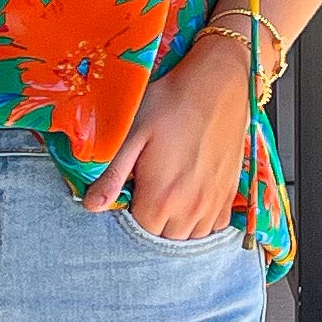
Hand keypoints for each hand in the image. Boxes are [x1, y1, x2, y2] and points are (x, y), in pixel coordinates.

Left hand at [82, 32, 252, 240]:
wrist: (218, 83)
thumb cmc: (171, 102)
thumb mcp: (133, 133)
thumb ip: (113, 174)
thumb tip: (91, 205)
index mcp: (162, 197)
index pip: (140, 230)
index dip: (131, 214)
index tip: (131, 192)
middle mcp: (191, 207)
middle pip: (165, 237)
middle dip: (153, 221)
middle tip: (148, 191)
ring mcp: (214, 202)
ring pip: (191, 235)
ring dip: (177, 224)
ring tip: (168, 197)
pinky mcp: (230, 193)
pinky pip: (215, 225)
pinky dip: (201, 220)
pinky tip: (191, 198)